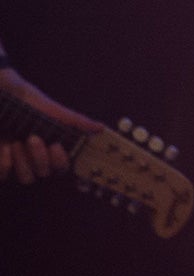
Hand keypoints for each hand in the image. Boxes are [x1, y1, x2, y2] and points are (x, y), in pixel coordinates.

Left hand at [0, 67, 97, 184]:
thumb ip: (76, 122)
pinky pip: (5, 174)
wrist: (2, 97)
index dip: (59, 160)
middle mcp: (37, 157)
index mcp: (52, 146)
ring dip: (22, 159)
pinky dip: (5, 159)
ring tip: (16, 140)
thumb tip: (101, 128)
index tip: (55, 144)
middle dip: (38, 156)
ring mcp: (19, 161)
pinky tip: (5, 144)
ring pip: (26, 178)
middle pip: (44, 173)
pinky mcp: (3, 161)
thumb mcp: (53, 111)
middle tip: (32, 137)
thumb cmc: (29, 103)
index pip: (62, 167)